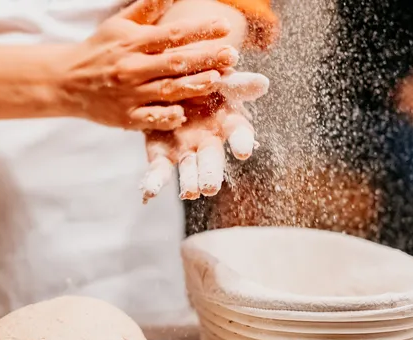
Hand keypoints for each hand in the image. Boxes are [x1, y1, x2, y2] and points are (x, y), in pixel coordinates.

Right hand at [56, 0, 234, 130]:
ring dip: (193, 86)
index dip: (199, 29)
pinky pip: (149, 118)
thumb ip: (147, 8)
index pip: (171, 34)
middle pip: (175, 63)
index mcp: (133, 43)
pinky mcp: (125, 117)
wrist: (65, 81)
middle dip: (205, 58)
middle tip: (231, 55)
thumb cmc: (97, 50)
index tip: (223, 26)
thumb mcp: (119, 24)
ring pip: (167, 90)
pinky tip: (183, 114)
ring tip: (217, 80)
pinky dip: (165, 117)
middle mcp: (132, 68)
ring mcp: (129, 94)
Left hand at [141, 68, 269, 201]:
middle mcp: (209, 140)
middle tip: (210, 187)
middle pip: (212, 159)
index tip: (243, 151)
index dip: (241, 141)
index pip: (239, 132)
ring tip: (188, 193)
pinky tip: (149, 193)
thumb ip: (236, 82)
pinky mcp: (162, 154)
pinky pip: (159, 170)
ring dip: (189, 182)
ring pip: (189, 169)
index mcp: (227, 120)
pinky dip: (155, 182)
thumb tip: (263, 83)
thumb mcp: (218, 74)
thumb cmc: (201, 79)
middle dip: (211, 173)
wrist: (168, 83)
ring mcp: (186, 150)